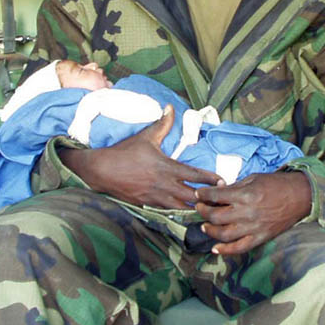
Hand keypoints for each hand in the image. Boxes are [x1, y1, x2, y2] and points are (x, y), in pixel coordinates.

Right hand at [59, 104, 222, 208]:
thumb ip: (162, 124)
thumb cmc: (124, 152)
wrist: (101, 170)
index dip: (210, 179)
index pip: (193, 175)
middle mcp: (163, 184)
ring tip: (207, 212)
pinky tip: (185, 217)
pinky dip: (177, 214)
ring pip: (179, 208)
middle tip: (220, 200)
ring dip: (193, 209)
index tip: (222, 180)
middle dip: (206, 199)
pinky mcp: (146, 205)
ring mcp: (154, 197)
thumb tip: (170, 107)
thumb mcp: (146, 136)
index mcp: (166, 167)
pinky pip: (165, 213)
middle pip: (191, 196)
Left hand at [195, 172, 311, 255]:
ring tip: (205, 226)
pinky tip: (215, 248)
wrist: (299, 196)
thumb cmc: (276, 184)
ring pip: (224, 234)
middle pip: (216, 216)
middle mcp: (247, 212)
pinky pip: (239, 248)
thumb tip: (218, 192)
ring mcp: (253, 227)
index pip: (215, 196)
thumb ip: (234, 187)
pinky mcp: (260, 238)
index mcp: (245, 194)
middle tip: (199, 208)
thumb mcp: (253, 178)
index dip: (203, 195)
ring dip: (210, 231)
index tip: (198, 194)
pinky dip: (225, 251)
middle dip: (203, 211)